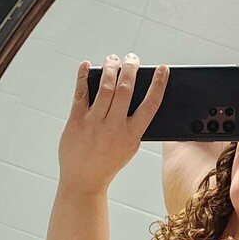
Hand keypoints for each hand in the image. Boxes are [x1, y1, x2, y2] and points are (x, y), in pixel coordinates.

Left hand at [59, 52, 168, 191]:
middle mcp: (114, 127)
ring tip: (113, 59)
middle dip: (131, 68)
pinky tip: (86, 65)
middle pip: (126, 89)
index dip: (158, 84)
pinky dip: (83, 76)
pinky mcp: (76, 121)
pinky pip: (80, 93)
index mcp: (132, 134)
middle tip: (132, 58)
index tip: (162, 69)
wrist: (83, 181)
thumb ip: (134, 125)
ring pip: (105, 88)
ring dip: (110, 68)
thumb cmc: (107, 163)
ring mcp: (94, 123)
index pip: (151, 104)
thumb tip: (137, 97)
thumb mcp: (129, 147)